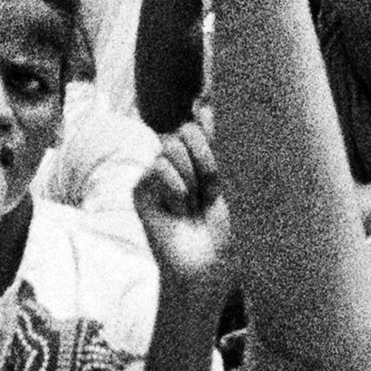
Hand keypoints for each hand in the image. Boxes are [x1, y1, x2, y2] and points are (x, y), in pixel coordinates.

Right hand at [131, 114, 235, 299]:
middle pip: (187, 129)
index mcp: (203, 158)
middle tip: (211, 192)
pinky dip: (176, 189)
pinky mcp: (141, 189)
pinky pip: (158, 167)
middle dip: (206, 159)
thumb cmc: (225, 230)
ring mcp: (157, 175)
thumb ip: (217, 146)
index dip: (211, 132)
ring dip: (192, 178)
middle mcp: (179, 163)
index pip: (201, 121)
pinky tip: (178, 211)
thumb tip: (204, 106)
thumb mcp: (230, 184)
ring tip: (195, 205)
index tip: (223, 160)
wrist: (207, 264)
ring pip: (172, 145)